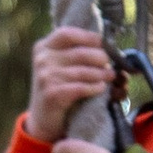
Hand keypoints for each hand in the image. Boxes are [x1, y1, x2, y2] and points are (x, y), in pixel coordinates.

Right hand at [23, 26, 113, 141]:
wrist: (43, 119)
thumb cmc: (58, 88)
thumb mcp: (59, 65)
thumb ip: (75, 53)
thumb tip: (106, 47)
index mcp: (43, 47)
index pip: (67, 34)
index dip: (88, 37)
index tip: (103, 44)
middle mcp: (42, 59)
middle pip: (80, 53)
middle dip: (100, 58)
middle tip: (109, 65)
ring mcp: (45, 77)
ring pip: (83, 72)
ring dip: (102, 74)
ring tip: (110, 76)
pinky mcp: (52, 94)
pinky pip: (81, 87)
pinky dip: (95, 87)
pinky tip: (101, 88)